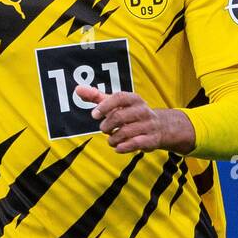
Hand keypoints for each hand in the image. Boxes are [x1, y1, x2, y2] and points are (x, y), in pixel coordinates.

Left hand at [75, 87, 195, 154]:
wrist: (160, 127)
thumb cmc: (131, 114)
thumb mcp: (116, 104)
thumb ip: (97, 97)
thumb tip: (77, 89)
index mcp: (134, 99)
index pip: (119, 97)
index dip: (105, 106)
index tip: (94, 114)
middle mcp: (143, 110)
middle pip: (120, 117)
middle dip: (107, 126)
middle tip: (104, 129)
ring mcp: (148, 125)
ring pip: (126, 132)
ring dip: (113, 139)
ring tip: (111, 140)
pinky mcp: (151, 140)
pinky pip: (135, 144)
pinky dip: (123, 147)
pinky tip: (117, 148)